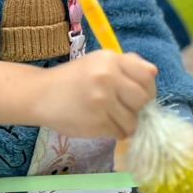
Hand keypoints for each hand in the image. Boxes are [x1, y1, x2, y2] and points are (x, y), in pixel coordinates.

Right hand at [36, 51, 156, 139]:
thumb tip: (153, 73)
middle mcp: (108, 77)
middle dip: (140, 109)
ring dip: (127, 124)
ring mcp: (102, 101)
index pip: (148, 75)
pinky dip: (115, 132)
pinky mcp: (96, 122)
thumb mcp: (97, 63)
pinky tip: (102, 124)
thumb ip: (125, 66)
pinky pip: (120, 132)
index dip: (148, 89)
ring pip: (134, 120)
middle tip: (127, 110)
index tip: (139, 96)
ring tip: (112, 118)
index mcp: (111, 59)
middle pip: (145, 100)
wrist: (40, 95)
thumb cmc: (72, 79)